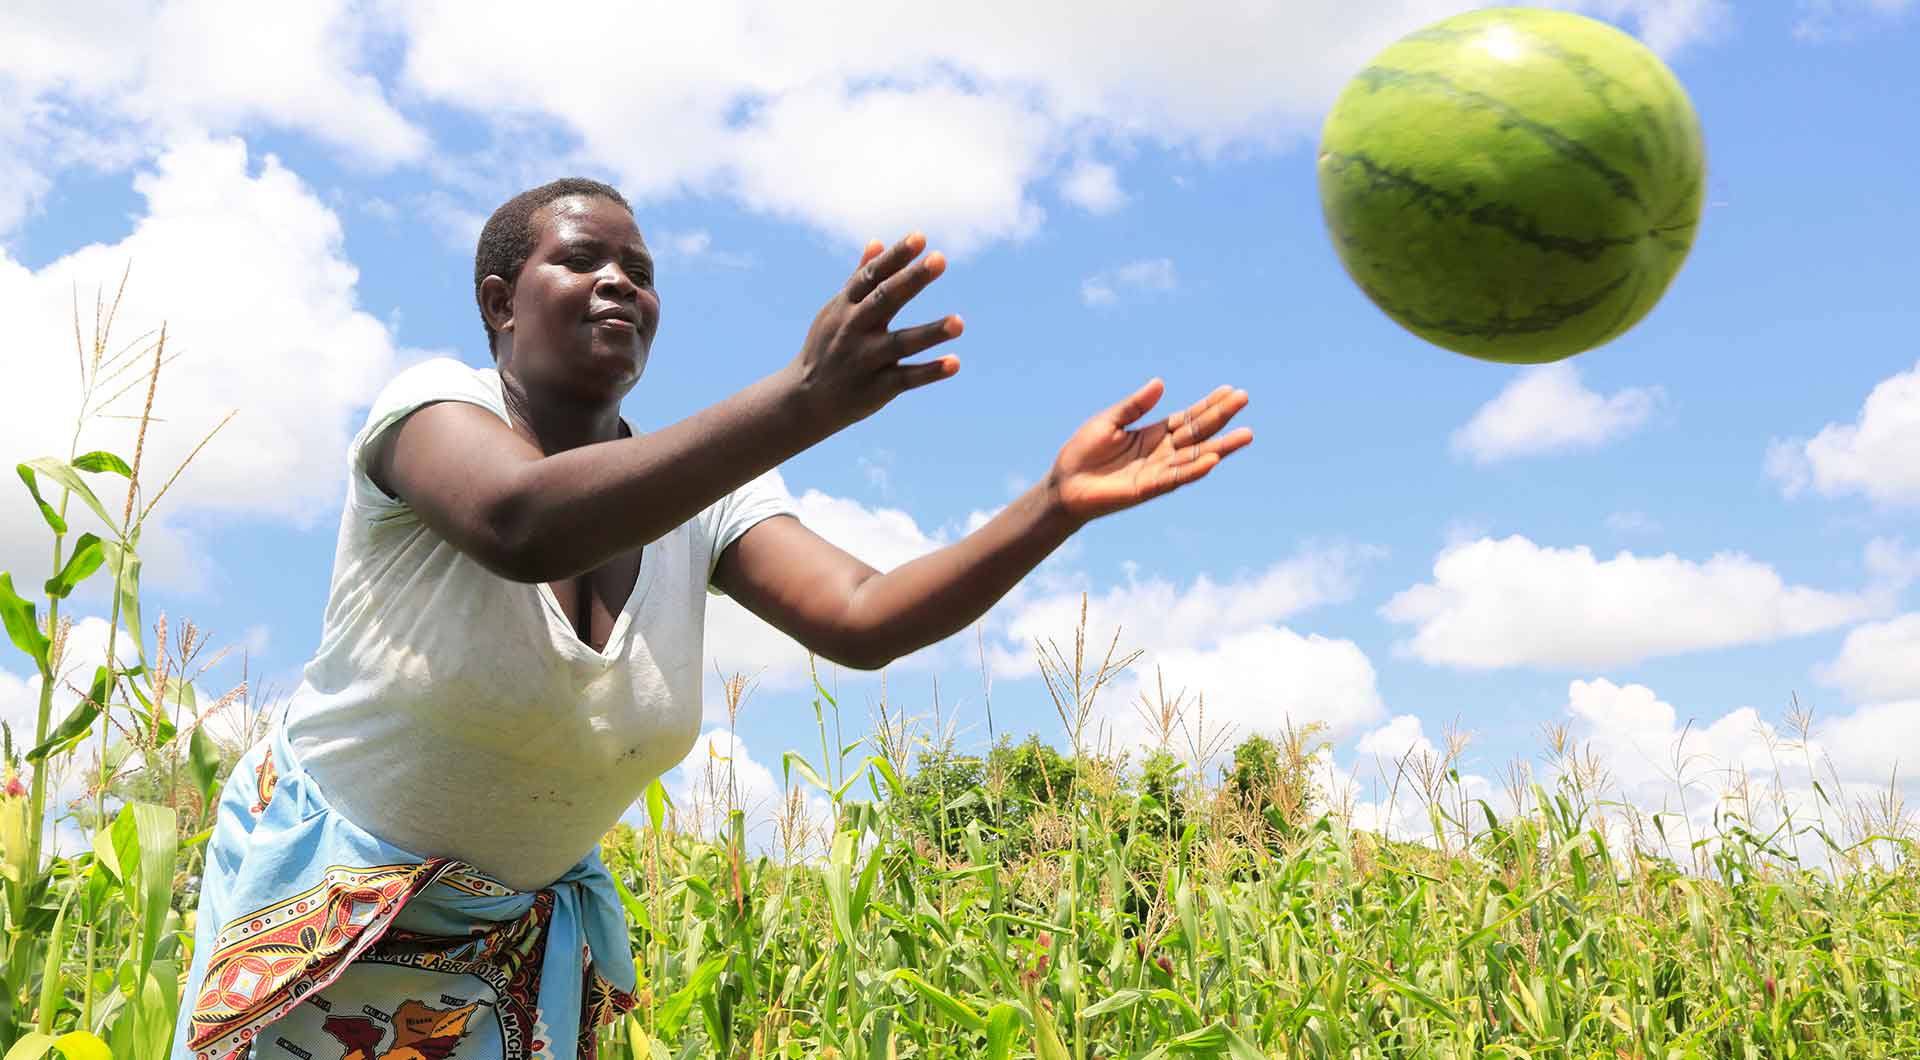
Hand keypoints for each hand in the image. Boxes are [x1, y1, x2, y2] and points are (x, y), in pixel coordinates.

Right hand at [783, 233, 962, 432]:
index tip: (920, 237)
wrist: (803, 400)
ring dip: (930, 332)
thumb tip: (877, 242)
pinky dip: (930, 372)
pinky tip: (955, 363)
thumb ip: (859, 279)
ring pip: (900, 343)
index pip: (872, 276)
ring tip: (960, 322)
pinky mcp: (877, 388)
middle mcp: (854, 329)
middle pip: (885, 300)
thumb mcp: (834, 311)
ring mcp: (865, 359)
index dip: (896, 256)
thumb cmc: (825, 348)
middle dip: (912, 279)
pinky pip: (906, 378)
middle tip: (940, 259)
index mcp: (845, 306)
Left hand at [1046, 380, 1252, 524]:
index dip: (1209, 404)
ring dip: (1221, 446)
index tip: (1230, 390)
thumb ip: (1134, 406)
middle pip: (1198, 432)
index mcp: (1153, 433)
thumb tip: (1160, 383)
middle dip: (1221, 416)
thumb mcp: (1109, 421)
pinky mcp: (1148, 488)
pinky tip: (1213, 459)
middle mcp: (1162, 452)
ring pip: (1196, 457)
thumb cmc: (1083, 452)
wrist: (1064, 484)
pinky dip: (1195, 469)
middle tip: (1244, 399)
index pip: (1188, 417)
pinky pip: (1176, 478)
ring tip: (1246, 434)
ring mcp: (1158, 471)